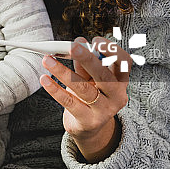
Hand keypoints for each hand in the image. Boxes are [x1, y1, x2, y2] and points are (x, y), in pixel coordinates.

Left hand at [40, 36, 129, 162]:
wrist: (90, 127)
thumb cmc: (90, 95)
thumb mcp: (90, 78)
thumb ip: (85, 63)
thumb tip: (79, 42)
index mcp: (120, 80)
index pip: (124, 63)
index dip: (112, 51)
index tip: (95, 41)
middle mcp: (117, 95)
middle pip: (103, 75)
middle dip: (87, 59)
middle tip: (72, 46)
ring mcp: (104, 110)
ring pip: (84, 88)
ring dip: (63, 72)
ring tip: (47, 60)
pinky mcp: (89, 121)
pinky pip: (70, 103)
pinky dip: (55, 89)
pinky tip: (45, 79)